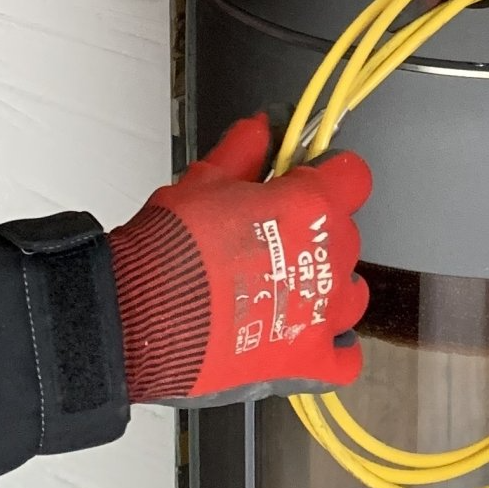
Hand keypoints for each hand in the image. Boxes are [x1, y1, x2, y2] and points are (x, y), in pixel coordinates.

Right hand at [108, 114, 370, 404]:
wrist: (135, 318)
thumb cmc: (167, 252)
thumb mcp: (204, 181)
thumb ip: (244, 150)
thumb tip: (261, 127)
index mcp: (311, 207)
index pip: (353, 177)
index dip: (329, 175)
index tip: (307, 180)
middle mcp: (328, 258)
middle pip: (347, 234)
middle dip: (315, 232)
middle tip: (273, 238)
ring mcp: (322, 314)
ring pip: (352, 292)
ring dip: (327, 287)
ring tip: (284, 288)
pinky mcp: (306, 360)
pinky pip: (345, 359)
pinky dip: (332, 349)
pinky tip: (306, 336)